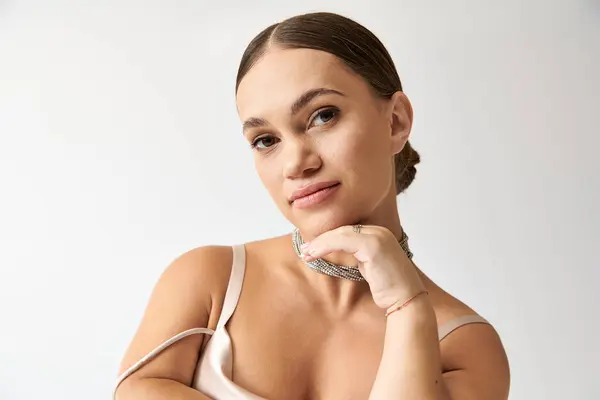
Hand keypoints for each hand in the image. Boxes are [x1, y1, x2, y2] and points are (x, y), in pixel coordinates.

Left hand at [300, 225, 425, 309]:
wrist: (406, 299)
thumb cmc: (388, 287)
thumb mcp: (369, 266)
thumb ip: (357, 256)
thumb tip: (333, 253)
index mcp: (379, 233)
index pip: (347, 231)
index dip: (327, 238)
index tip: (312, 247)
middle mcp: (379, 231)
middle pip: (342, 230)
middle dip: (320, 239)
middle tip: (304, 250)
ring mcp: (377, 236)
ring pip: (340, 234)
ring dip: (319, 243)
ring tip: (305, 253)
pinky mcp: (373, 245)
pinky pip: (343, 241)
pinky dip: (326, 246)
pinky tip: (315, 254)